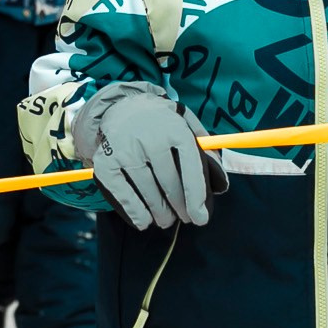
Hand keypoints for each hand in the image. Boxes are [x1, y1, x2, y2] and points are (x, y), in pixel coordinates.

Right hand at [71, 81, 227, 229]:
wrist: (122, 106)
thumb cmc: (162, 124)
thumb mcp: (187, 125)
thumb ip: (206, 150)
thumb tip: (220, 184)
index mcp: (175, 127)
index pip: (191, 166)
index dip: (196, 196)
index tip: (201, 217)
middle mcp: (150, 137)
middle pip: (169, 183)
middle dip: (180, 208)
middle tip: (185, 219)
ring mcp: (125, 149)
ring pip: (147, 191)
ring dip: (159, 213)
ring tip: (166, 220)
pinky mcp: (106, 161)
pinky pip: (122, 192)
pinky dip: (135, 211)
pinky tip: (144, 221)